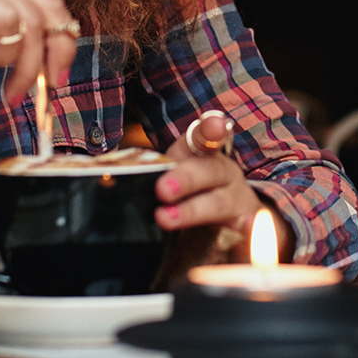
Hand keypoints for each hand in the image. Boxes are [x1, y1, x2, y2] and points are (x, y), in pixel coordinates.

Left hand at [155, 128, 292, 260]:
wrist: (237, 212)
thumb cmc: (194, 188)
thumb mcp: (176, 170)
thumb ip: (154, 168)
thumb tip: (110, 168)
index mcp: (206, 154)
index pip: (206, 138)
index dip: (210, 130)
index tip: (214, 125)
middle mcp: (225, 173)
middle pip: (209, 172)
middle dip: (185, 179)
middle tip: (162, 188)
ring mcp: (237, 200)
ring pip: (218, 203)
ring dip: (193, 211)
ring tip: (166, 218)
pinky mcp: (244, 227)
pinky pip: (245, 231)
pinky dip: (247, 233)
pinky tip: (245, 231)